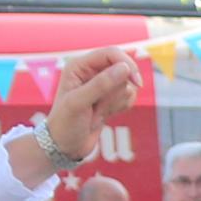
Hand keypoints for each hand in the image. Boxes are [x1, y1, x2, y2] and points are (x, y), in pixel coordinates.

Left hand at [43, 48, 140, 167]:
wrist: (65, 147)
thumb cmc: (65, 124)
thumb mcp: (79, 103)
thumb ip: (101, 84)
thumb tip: (125, 68)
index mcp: (79, 66)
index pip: (111, 54)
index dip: (126, 64)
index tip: (136, 82)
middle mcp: (91, 72)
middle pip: (123, 68)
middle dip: (119, 88)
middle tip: (101, 106)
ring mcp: (102, 85)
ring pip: (127, 83)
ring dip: (118, 100)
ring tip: (98, 112)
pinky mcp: (110, 97)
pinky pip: (129, 95)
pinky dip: (122, 106)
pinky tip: (105, 115)